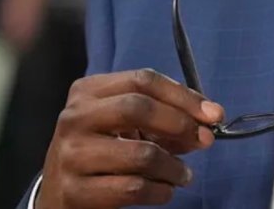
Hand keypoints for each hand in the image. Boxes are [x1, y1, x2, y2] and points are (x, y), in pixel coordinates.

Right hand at [37, 69, 224, 208]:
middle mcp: (75, 117)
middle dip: (180, 123)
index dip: (184, 95)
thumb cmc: (102, 151)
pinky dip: (160, 191)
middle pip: (137, 107)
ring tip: (183, 175)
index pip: (143, 80)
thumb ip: (164, 118)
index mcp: (88, 91)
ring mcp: (71, 155)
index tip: (214, 114)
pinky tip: (165, 191)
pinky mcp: (74, 191)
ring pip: (140, 154)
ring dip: (173, 166)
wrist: (58, 194)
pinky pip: (132, 188)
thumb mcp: (126, 125)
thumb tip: (208, 121)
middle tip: (205, 141)